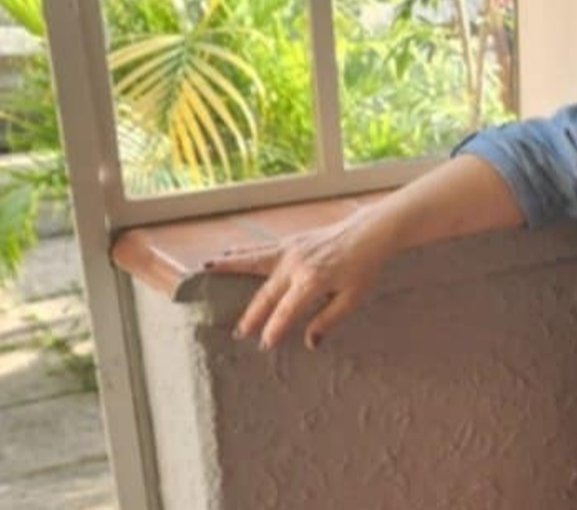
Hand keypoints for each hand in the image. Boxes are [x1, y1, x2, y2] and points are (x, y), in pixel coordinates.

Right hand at [204, 208, 396, 350]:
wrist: (370, 232)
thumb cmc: (364, 267)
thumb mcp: (353, 298)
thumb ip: (329, 319)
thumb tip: (310, 343)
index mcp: (313, 280)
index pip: (286, 310)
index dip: (274, 329)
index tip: (264, 345)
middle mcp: (296, 264)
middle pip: (266, 293)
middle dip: (251, 314)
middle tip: (238, 333)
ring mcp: (291, 250)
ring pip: (254, 260)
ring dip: (229, 266)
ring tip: (206, 270)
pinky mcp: (291, 241)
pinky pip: (261, 249)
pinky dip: (242, 252)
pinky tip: (227, 254)